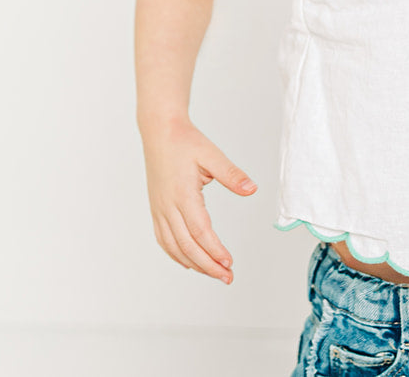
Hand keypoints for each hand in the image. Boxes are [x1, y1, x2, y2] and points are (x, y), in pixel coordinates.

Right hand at [141, 116, 256, 283]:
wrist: (159, 132)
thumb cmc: (186, 142)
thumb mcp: (212, 154)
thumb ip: (232, 174)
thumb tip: (252, 189)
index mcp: (182, 194)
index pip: (200, 231)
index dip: (215, 250)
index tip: (229, 263)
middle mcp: (168, 206)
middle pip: (187, 245)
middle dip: (208, 265)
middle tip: (228, 277)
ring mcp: (159, 209)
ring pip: (174, 246)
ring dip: (194, 263)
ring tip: (214, 273)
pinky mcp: (156, 209)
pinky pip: (164, 239)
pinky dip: (176, 255)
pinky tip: (189, 262)